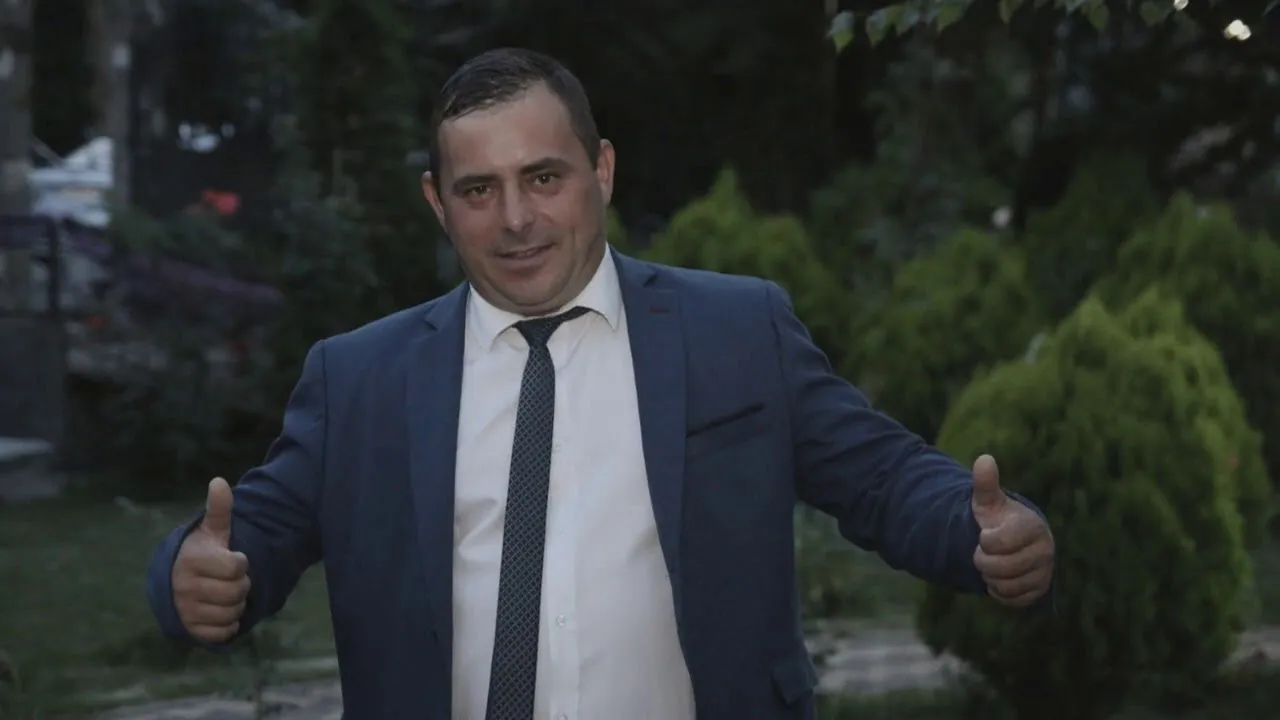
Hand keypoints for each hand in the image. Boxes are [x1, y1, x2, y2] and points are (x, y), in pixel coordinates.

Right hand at [173, 477, 250, 642]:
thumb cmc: (202, 554)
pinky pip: (225, 632)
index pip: (236, 567)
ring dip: (236, 604)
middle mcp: (184, 587)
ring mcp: (186, 611)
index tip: (232, 559)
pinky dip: (229, 624)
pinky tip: (220, 610)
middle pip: (237, 592)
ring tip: (224, 593)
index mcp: (192, 561)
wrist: (176, 584)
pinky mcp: (191, 631)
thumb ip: (218, 509)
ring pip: (232, 613)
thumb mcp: (211, 531)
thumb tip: (219, 481)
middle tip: (230, 578)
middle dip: (241, 585)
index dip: (241, 562)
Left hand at [970, 455, 1053, 607]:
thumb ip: (985, 484)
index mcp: (1033, 526)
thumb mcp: (988, 502)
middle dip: (984, 561)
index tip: (986, 535)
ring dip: (991, 577)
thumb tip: (984, 458)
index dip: (985, 541)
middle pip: (1001, 567)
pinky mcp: (1040, 591)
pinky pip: (1011, 600)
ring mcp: (1045, 572)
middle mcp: (1045, 550)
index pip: (998, 542)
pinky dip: (999, 591)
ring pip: (1006, 585)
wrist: (1013, 544)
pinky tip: (1001, 578)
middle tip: (984, 552)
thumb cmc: (999, 520)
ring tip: (994, 563)